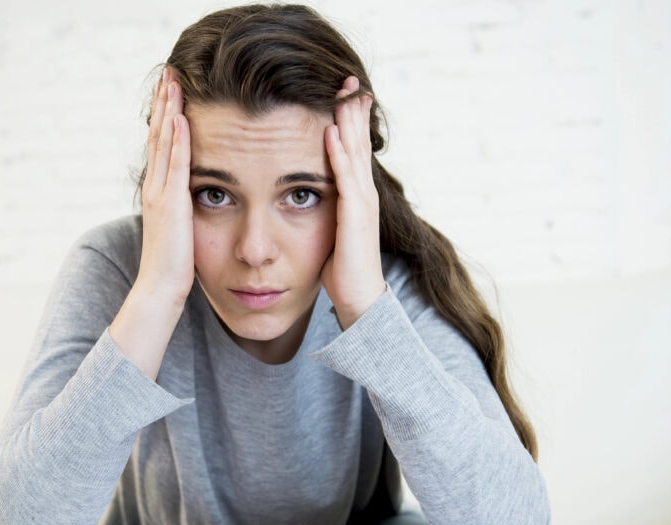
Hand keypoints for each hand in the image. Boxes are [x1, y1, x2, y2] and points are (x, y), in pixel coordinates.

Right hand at [136, 67, 194, 302]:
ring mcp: (160, 193)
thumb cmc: (175, 266)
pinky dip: (178, 139)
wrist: (160, 289)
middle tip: (169, 71)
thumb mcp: (182, 228)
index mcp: (159, 191)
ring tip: (173, 80)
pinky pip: (176, 164)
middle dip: (164, 102)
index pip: (162, 144)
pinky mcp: (171, 204)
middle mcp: (155, 186)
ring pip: (164, 142)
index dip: (166, 114)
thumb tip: (198, 197)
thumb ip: (185, 208)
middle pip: (158, 134)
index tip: (172, 89)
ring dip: (168, 109)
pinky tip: (182, 117)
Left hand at [321, 76, 386, 328]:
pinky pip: (345, 178)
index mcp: (356, 196)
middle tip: (349, 79)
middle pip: (359, 142)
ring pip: (355, 153)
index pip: (353, 150)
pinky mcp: (355, 216)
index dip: (350, 122)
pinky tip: (329, 133)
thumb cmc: (342, 269)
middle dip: (353, 111)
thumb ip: (325, 211)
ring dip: (348, 122)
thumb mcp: (330, 231)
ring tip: (343, 93)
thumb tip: (306, 200)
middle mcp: (363, 194)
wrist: (359, 299)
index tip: (344, 95)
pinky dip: (338, 154)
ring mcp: (362, 203)